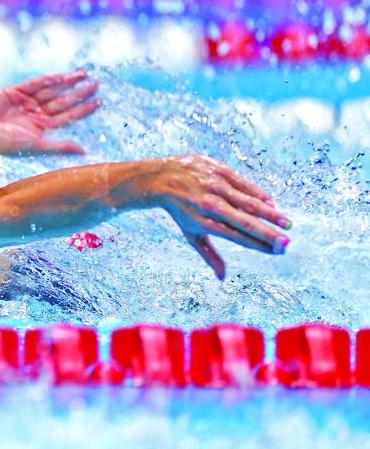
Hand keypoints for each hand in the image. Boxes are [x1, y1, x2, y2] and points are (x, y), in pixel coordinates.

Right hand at [0, 70, 98, 155]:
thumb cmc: (7, 145)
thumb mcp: (37, 146)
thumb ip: (60, 146)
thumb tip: (83, 151)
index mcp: (41, 127)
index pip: (67, 116)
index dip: (82, 109)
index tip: (98, 101)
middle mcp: (35, 114)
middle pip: (62, 101)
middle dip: (78, 92)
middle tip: (95, 83)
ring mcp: (25, 102)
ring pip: (51, 90)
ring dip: (66, 82)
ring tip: (83, 74)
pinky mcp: (13, 91)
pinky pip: (34, 83)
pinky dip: (47, 79)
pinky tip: (62, 76)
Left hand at [144, 155, 291, 279]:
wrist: (161, 179)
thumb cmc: (180, 211)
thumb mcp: (191, 234)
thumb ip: (209, 255)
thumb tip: (222, 278)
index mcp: (204, 223)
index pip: (237, 236)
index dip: (259, 245)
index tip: (278, 251)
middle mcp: (210, 205)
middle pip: (245, 222)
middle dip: (268, 234)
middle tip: (287, 243)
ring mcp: (215, 186)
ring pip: (248, 202)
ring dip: (270, 214)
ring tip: (287, 225)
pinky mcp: (219, 170)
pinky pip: (244, 184)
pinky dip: (259, 195)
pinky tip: (272, 205)